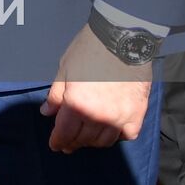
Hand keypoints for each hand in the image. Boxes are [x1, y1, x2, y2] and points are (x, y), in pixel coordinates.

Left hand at [40, 24, 152, 152]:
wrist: (121, 39)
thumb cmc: (88, 51)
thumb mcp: (64, 70)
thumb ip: (55, 95)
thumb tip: (47, 113)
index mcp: (77, 105)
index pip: (65, 132)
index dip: (58, 141)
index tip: (55, 145)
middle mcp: (98, 116)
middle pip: (84, 139)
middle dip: (73, 142)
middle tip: (68, 143)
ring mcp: (120, 117)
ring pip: (104, 141)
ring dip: (92, 142)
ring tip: (86, 138)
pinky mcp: (137, 114)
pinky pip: (127, 135)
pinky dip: (117, 136)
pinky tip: (110, 131)